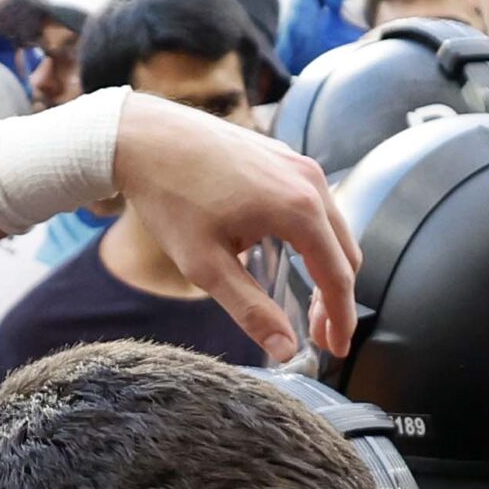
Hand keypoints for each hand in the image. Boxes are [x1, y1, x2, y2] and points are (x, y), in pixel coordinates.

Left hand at [113, 93, 359, 361]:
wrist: (144, 137)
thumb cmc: (170, 198)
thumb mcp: (205, 266)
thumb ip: (251, 310)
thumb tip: (287, 351)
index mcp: (299, 209)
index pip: (338, 277)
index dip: (341, 319)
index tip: (335, 350)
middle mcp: (310, 181)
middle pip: (344, 253)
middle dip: (335, 299)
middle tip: (318, 336)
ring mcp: (299, 164)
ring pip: (333, 228)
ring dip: (326, 268)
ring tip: (307, 305)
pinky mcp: (284, 156)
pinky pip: (315, 205)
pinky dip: (314, 239)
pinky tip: (291, 259)